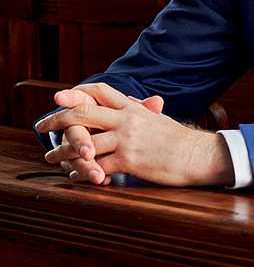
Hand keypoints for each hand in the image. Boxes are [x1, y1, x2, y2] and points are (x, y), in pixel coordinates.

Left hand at [36, 83, 233, 187]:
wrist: (198, 155)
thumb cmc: (180, 140)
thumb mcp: (159, 119)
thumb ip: (141, 109)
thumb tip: (132, 100)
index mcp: (134, 108)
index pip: (100, 91)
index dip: (77, 91)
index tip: (59, 97)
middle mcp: (127, 120)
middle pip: (83, 112)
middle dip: (57, 119)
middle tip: (42, 125)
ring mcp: (127, 139)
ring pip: (84, 143)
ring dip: (63, 151)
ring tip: (52, 157)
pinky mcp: (129, 160)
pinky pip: (96, 166)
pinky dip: (82, 172)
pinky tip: (76, 175)